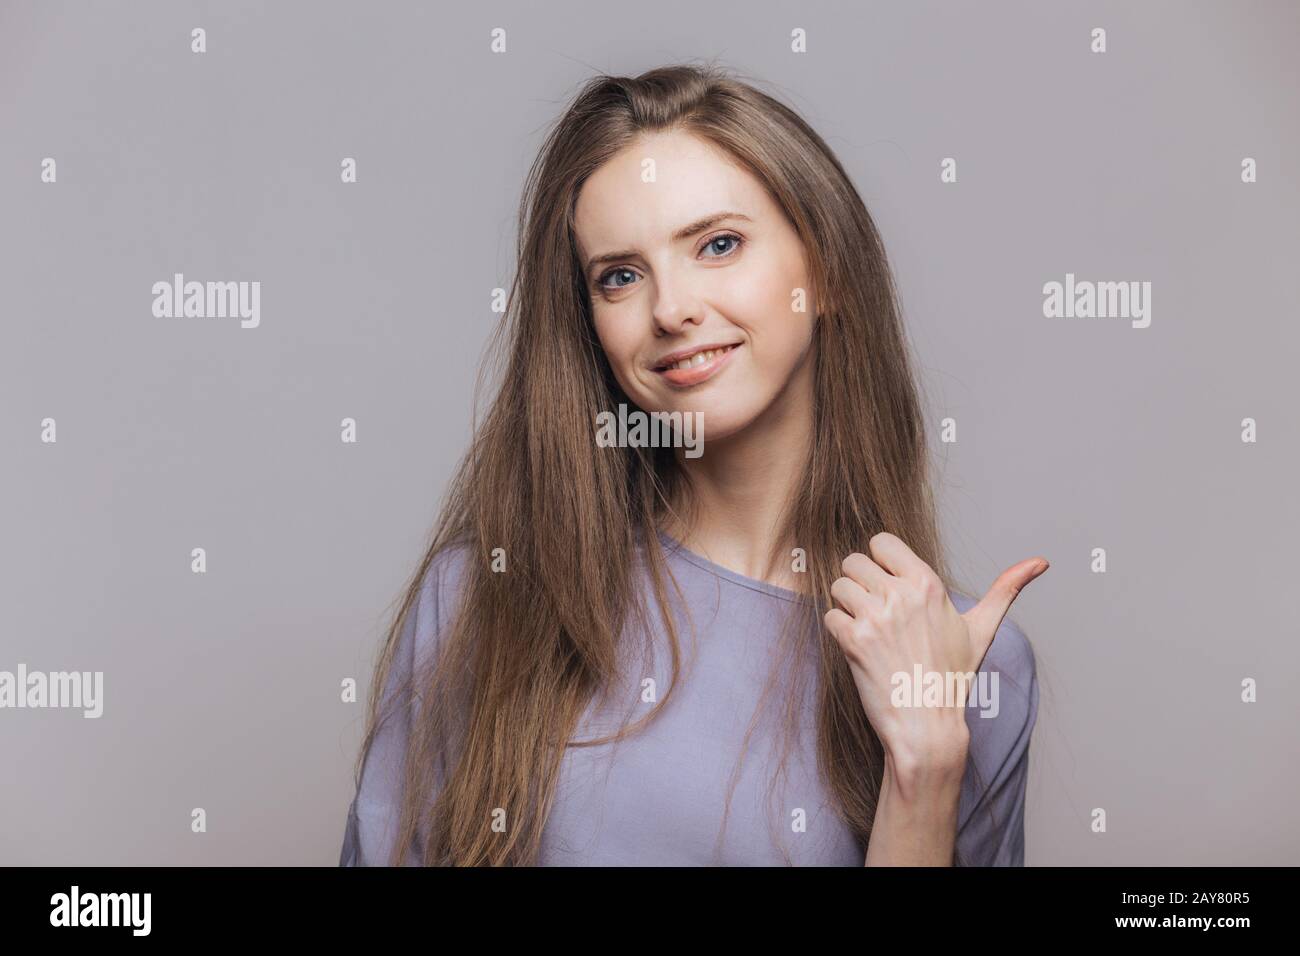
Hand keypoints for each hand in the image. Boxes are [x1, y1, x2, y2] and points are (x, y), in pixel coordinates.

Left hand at [823, 532, 1047, 774]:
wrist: (927, 727)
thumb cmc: (952, 677)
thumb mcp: (981, 629)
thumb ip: (1005, 590)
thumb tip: (1040, 562)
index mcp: (927, 584)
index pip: (881, 541)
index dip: (879, 561)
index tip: (889, 584)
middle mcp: (900, 595)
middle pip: (853, 561)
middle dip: (859, 583)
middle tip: (876, 611)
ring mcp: (876, 618)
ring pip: (837, 586)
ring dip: (846, 606)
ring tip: (869, 630)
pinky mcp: (853, 641)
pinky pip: (829, 616)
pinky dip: (838, 630)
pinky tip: (860, 648)